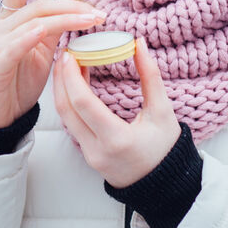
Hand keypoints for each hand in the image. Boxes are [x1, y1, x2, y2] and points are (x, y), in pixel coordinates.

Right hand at [0, 0, 106, 128]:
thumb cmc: (17, 83)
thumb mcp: (40, 51)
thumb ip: (52, 26)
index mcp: (11, 22)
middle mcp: (0, 28)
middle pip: (37, 6)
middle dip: (71, 7)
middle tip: (98, 13)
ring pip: (32, 22)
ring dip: (64, 20)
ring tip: (89, 20)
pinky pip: (13, 47)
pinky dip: (28, 37)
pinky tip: (43, 32)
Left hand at [53, 37, 181, 187]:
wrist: (164, 184)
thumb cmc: (166, 147)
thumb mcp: (162, 110)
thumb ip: (150, 75)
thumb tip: (139, 43)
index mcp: (117, 139)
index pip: (84, 104)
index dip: (72, 77)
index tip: (70, 54)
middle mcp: (97, 150)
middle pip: (66, 110)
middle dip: (61, 79)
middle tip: (65, 53)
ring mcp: (89, 155)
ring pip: (64, 118)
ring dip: (62, 90)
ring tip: (68, 65)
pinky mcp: (86, 154)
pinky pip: (71, 125)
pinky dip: (70, 102)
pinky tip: (75, 85)